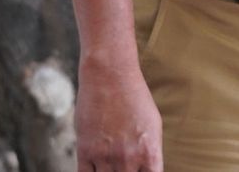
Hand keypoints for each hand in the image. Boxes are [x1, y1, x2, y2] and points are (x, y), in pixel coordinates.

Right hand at [75, 55, 161, 171]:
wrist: (109, 76)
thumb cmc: (134, 98)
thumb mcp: (152, 125)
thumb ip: (149, 152)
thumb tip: (145, 169)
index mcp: (150, 152)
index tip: (139, 171)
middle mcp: (129, 158)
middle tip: (122, 167)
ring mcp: (106, 156)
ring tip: (110, 164)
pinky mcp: (85, 152)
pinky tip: (95, 169)